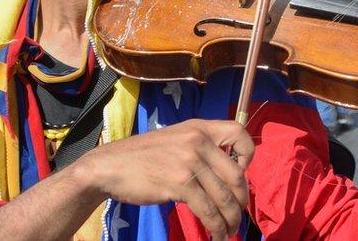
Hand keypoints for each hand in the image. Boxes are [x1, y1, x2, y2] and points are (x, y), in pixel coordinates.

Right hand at [77, 119, 253, 239]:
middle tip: (238, 215)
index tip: (241, 174)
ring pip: (224, 197)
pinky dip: (215, 227)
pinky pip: (208, 210)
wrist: (108, 167)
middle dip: (241, 200)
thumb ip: (200, 148)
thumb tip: (226, 173)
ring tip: (229, 231)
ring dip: (231, 219)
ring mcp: (189, 161)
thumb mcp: (175, 140)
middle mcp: (198, 140)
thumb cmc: (141, 156)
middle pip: (236, 174)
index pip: (239, 133)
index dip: (248, 155)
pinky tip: (215, 235)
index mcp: (199, 127)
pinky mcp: (179, 183)